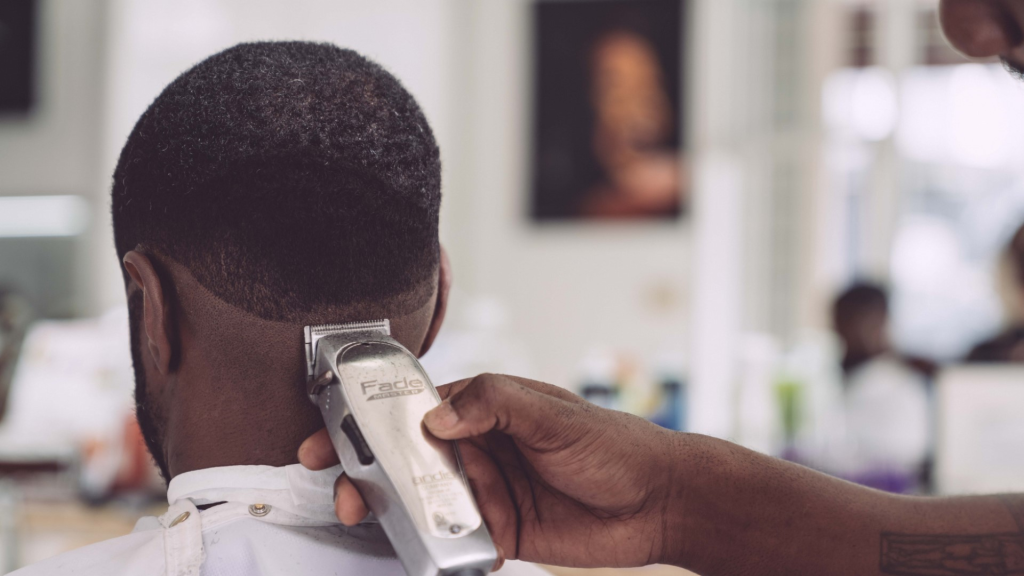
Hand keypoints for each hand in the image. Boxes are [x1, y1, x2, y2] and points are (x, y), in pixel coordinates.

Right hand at [298, 374, 681, 568]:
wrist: (656, 502)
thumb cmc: (611, 443)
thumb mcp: (552, 413)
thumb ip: (494, 404)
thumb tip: (437, 417)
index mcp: (484, 408)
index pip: (414, 407)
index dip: (368, 417)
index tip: (330, 430)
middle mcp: (478, 448)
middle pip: (406, 458)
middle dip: (367, 471)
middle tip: (344, 489)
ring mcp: (486, 490)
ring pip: (424, 502)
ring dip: (395, 511)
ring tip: (371, 518)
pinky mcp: (499, 530)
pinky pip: (455, 541)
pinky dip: (435, 548)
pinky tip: (422, 552)